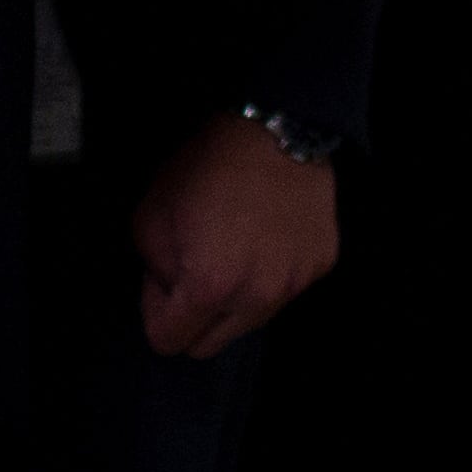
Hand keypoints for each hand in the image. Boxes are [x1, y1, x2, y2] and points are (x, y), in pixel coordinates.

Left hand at [132, 114, 339, 357]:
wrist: (276, 126)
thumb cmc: (206, 167)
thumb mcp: (149, 216)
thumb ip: (153, 271)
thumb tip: (172, 289)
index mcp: (209, 289)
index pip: (167, 341)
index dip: (156, 309)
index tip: (164, 274)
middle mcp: (258, 298)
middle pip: (210, 345)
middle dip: (194, 316)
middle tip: (195, 266)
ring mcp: (296, 283)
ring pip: (250, 320)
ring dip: (235, 297)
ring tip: (235, 246)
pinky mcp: (322, 263)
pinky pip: (286, 288)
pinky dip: (272, 272)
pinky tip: (268, 233)